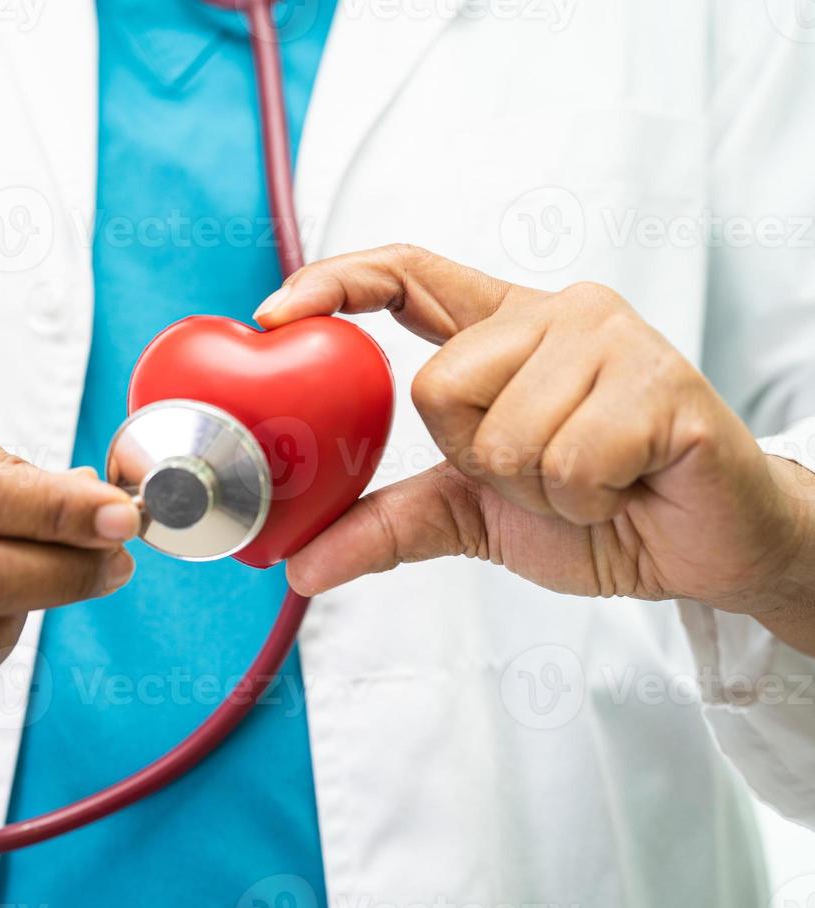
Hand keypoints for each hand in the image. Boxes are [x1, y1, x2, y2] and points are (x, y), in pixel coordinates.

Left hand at [254, 245, 814, 651]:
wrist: (702, 551)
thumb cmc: (598, 511)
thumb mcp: (469, 515)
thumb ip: (385, 525)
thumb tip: (298, 562)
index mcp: (500, 330)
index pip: (405, 275)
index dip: (336, 281)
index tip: (275, 312)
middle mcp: (553, 316)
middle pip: (437, 386)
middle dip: (476, 461)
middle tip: (539, 474)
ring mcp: (612, 338)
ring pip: (502, 430)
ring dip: (537, 488)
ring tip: (589, 482)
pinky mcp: (663, 382)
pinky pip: (570, 458)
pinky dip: (585, 500)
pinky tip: (623, 486)